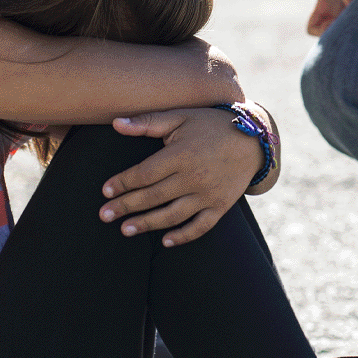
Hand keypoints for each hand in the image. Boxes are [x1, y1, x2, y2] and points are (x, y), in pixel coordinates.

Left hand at [99, 107, 263, 245]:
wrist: (253, 139)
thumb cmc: (210, 125)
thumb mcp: (181, 116)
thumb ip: (148, 121)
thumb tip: (116, 123)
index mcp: (181, 154)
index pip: (144, 174)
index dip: (123, 183)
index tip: (105, 190)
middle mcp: (194, 177)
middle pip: (153, 196)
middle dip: (126, 207)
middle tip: (104, 215)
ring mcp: (208, 194)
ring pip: (172, 215)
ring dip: (147, 224)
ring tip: (125, 230)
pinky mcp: (221, 206)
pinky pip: (200, 226)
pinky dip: (182, 236)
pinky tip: (165, 241)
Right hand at [307, 0, 357, 36]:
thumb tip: (357, 11)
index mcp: (323, 5)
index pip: (312, 28)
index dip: (321, 31)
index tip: (333, 23)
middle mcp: (334, 10)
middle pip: (333, 32)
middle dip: (344, 31)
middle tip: (354, 21)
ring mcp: (347, 7)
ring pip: (351, 25)